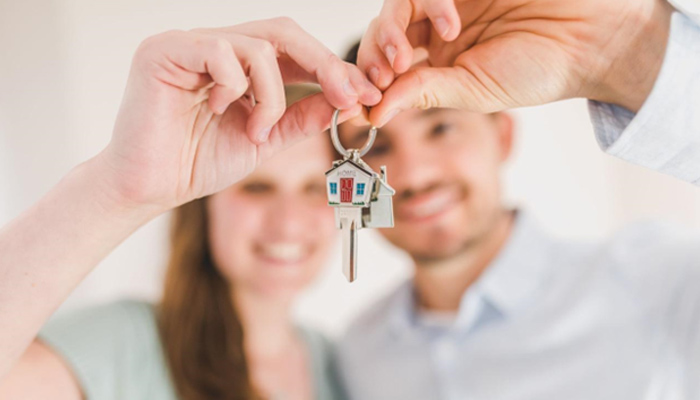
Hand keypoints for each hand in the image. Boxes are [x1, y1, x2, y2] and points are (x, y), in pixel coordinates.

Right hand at [98, 18, 380, 211]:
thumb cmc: (198, 162)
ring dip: (272, 96)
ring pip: (258, 46)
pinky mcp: (164, 50)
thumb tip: (344, 100)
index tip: (365, 95)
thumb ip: (301, 118)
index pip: (293, 50)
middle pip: (283, 32)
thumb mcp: (265, 139)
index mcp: (238, 64)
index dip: (332, 69)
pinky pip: (220, 51)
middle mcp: (215, 45)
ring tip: (256, 131)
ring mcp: (189, 43)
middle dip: (324, 65)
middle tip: (349, 96)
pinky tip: (219, 111)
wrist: (150, 188)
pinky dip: (235, 87)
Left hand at [358, 0, 673, 125]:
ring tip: (405, 57)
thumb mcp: (474, 91)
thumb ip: (423, 93)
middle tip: (382, 78)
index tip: (360, 104)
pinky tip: (450, 25)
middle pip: (382, 34)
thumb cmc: (538, 70)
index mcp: (438, 64)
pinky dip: (429, 3)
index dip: (367, 83)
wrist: (589, 38)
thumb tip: (373, 115)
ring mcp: (448, 2)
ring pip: (396, 6)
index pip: (387, 69)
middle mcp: (437, 31)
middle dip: (372, 58)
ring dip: (391, 32)